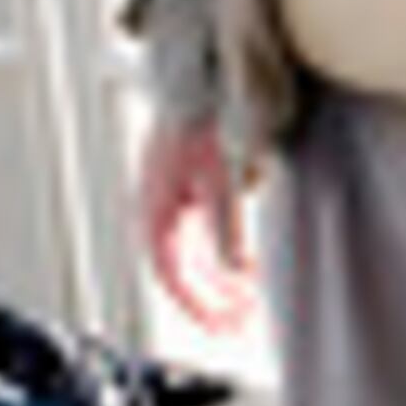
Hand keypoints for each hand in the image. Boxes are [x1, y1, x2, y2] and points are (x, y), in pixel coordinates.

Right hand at [136, 116, 259, 331]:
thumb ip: (228, 225)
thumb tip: (237, 269)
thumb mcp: (221, 177)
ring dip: (219, 283)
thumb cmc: (204, 122)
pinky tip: (248, 269)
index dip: (197, 306)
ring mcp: (171, 203)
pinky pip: (201, 239)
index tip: (221, 327)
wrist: (200, 79)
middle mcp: (158, 212)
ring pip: (193, 258)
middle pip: (183, 272)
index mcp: (156, 212)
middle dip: (213, 301)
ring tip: (249, 302)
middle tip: (242, 324)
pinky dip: (222, 258)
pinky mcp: (186, 193)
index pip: (171, 275)